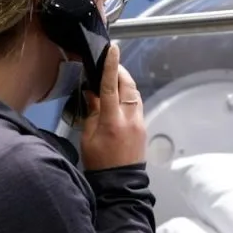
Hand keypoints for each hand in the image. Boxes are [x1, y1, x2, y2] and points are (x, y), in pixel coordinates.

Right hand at [81, 44, 145, 170]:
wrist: (120, 183)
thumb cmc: (99, 162)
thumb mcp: (88, 137)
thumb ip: (92, 112)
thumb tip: (93, 92)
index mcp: (112, 120)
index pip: (111, 86)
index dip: (111, 66)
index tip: (113, 49)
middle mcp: (129, 118)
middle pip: (128, 85)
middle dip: (120, 71)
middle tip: (109, 63)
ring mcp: (139, 122)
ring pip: (134, 93)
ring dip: (125, 82)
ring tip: (113, 78)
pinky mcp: (143, 126)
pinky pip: (136, 103)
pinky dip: (128, 95)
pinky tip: (119, 96)